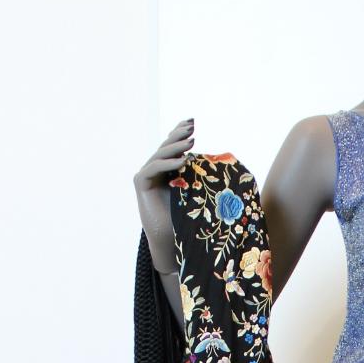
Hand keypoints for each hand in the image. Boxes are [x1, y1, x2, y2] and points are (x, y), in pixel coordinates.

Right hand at [133, 118, 194, 272]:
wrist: (171, 239)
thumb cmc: (187, 219)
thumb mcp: (198, 191)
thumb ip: (201, 174)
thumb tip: (223, 160)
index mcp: (168, 169)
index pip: (174, 146)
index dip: (180, 133)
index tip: (192, 123)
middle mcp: (156, 169)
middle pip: (167, 147)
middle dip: (179, 135)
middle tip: (192, 127)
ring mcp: (146, 174)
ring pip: (161, 155)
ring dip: (176, 148)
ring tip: (191, 142)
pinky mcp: (140, 181)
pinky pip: (154, 168)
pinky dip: (167, 164)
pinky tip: (181, 161)